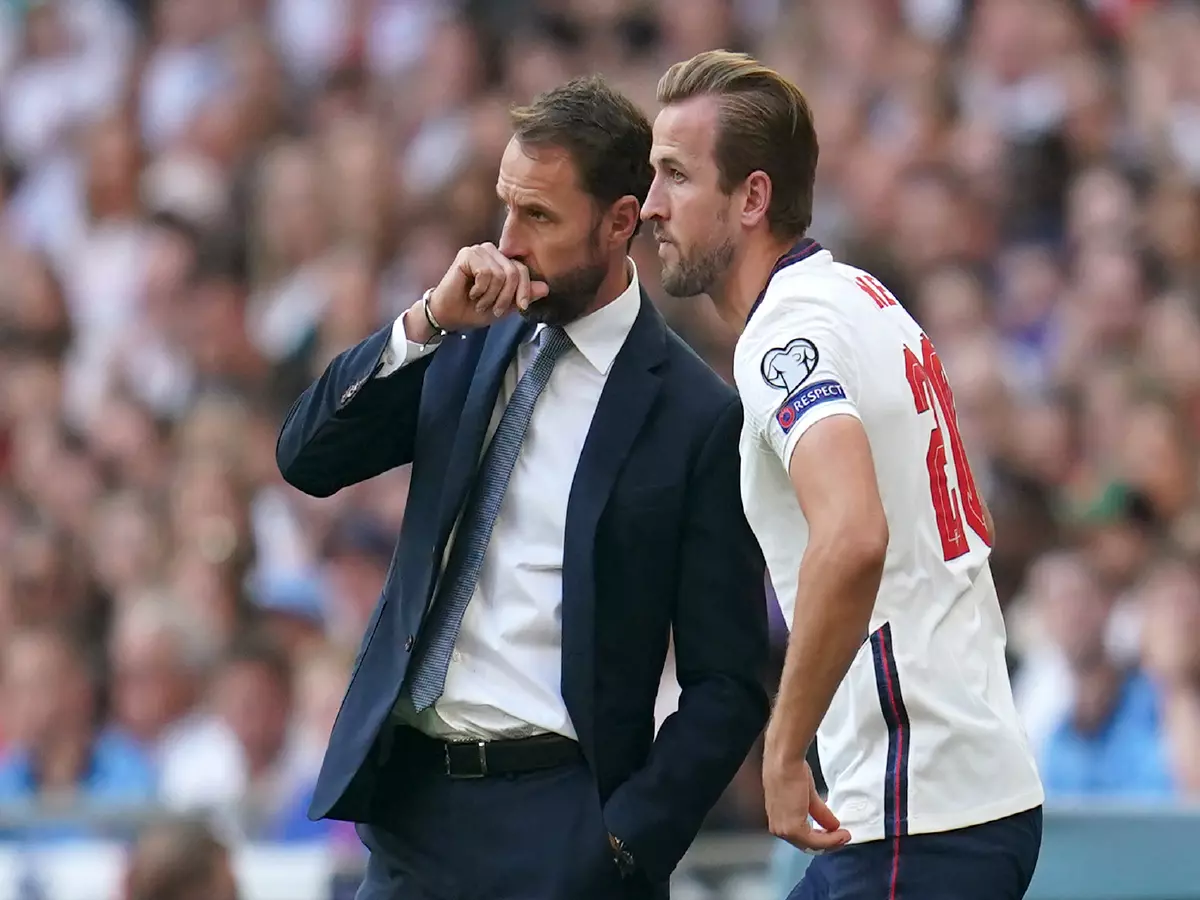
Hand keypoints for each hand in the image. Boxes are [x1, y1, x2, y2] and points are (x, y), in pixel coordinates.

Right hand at [429, 243, 549, 331]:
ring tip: (480, 301)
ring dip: (491, 295)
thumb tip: (546, 288)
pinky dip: (481, 289)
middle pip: (515, 272)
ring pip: (501, 274)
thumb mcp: (506, 305)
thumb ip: (524, 295)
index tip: (521, 307)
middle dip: (506, 296)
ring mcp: (479, 251)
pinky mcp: (467, 254)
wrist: (450, 316)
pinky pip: (487, 273)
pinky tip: (471, 292)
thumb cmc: (474, 309)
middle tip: (494, 308)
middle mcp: (491, 252)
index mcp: (502, 261)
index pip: (523, 270)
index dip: (525, 290)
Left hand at [762, 749, 850, 852]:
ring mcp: (784, 830)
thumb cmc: (789, 770)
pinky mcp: (792, 829)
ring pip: (812, 845)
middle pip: (806, 845)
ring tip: (844, 836)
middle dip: (828, 843)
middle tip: (842, 837)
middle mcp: (778, 828)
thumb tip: (832, 824)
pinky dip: (830, 840)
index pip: (800, 838)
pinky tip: (840, 834)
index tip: (834, 834)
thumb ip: (819, 812)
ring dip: (831, 842)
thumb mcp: (808, 795)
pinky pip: (815, 842)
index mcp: (778, 819)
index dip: (820, 838)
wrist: (785, 762)